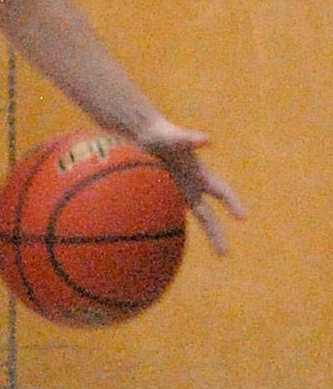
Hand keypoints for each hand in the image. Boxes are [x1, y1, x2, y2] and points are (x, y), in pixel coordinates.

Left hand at [138, 119, 245, 255]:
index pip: (221, 191)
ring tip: (216, 253)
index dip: (233, 203)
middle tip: (224, 255)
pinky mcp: (166, 193)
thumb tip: (207, 139)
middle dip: (216, 233)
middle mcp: (192, 184)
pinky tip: (176, 241)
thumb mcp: (173, 137)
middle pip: (207, 213)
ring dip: (205, 232)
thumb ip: (188, 138)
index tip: (243, 218)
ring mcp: (179, 190)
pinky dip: (177, 227)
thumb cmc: (160, 134)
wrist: (144, 133)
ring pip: (195, 215)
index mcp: (198, 173)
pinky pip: (175, 213)